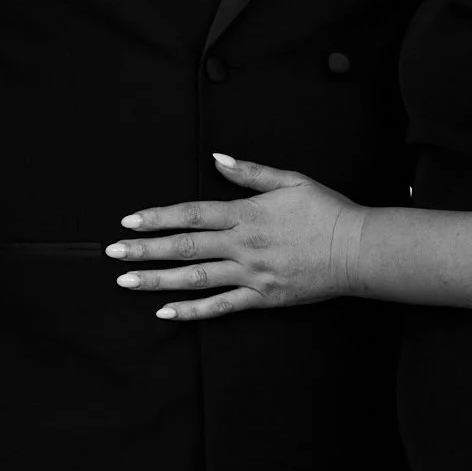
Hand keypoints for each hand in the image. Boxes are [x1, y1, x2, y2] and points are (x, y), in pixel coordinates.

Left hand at [109, 154, 365, 319]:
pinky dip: (192, 311)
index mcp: (247, 214)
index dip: (158, 217)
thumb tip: (216, 158)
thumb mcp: (290, 180)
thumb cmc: (327, 211)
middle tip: (112, 252)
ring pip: (196, 278)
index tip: (130, 220)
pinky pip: (221, 307)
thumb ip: (250, 172)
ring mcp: (251, 274)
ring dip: (158, 280)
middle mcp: (243, 244)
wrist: (358, 249)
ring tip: (126, 281)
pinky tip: (165, 312)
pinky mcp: (263, 298)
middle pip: (185, 247)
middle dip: (145, 249)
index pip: (192, 214)